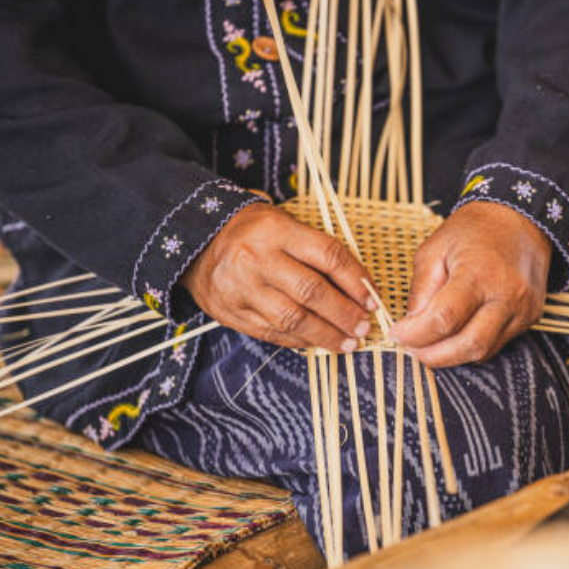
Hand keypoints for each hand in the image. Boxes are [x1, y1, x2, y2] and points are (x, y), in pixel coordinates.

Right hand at [181, 203, 375, 350]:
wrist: (196, 241)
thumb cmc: (254, 232)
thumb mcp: (284, 225)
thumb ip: (317, 252)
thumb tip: (359, 288)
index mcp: (276, 230)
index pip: (328, 256)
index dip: (356, 282)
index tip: (372, 300)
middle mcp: (257, 258)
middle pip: (312, 292)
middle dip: (344, 314)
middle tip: (363, 327)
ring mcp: (241, 288)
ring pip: (293, 319)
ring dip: (326, 335)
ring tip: (348, 343)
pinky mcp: (231, 313)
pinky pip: (272, 333)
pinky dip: (300, 341)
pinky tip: (317, 343)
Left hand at [390, 201, 551, 366]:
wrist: (519, 221)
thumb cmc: (475, 230)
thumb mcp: (435, 248)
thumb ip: (422, 288)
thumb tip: (412, 323)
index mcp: (479, 273)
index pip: (445, 319)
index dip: (416, 334)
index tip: (397, 334)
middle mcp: (506, 295)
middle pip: (469, 345)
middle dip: (434, 355)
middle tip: (410, 348)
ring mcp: (522, 309)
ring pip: (483, 352)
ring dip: (450, 356)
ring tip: (428, 344)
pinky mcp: (529, 318)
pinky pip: (495, 345)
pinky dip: (469, 347)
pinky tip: (453, 337)